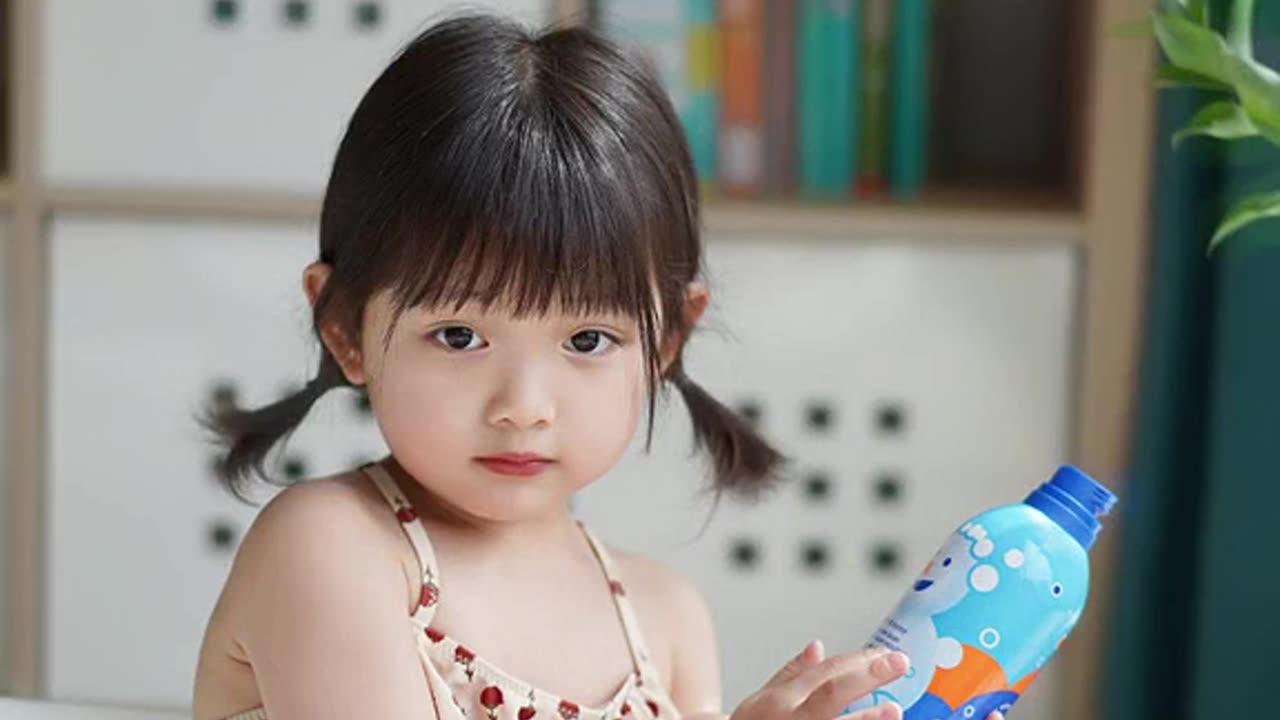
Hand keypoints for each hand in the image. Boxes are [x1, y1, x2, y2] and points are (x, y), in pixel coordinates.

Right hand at [728, 640, 909, 719]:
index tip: (887, 654)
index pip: (825, 672)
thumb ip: (792, 674)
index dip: (859, 660)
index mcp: (782, 699)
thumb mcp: (762, 699)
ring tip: (894, 709)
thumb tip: (818, 647)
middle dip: (867, 677)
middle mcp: (791, 719)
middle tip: (899, 664)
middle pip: (832, 693)